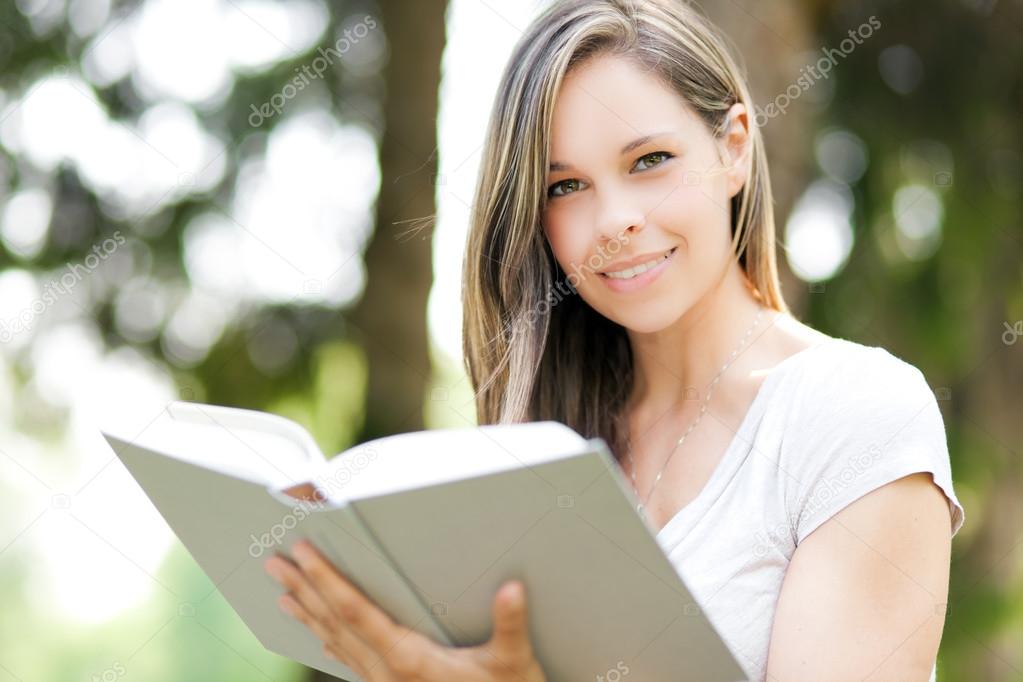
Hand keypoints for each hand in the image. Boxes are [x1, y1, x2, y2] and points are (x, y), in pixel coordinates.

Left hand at [265, 540, 547, 681]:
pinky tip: (320, 637)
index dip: (326, 579)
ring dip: (308, 615)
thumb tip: (512, 590)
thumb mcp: (514, 663)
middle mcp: (387, 673)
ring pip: (336, 644)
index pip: (355, 611)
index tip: (305, 553)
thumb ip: (510, 625)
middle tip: (274, 564)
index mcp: (408, 659)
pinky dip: (328, 642)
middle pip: (334, 624)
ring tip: (282, 594)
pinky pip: (350, 662)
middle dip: (303, 590)